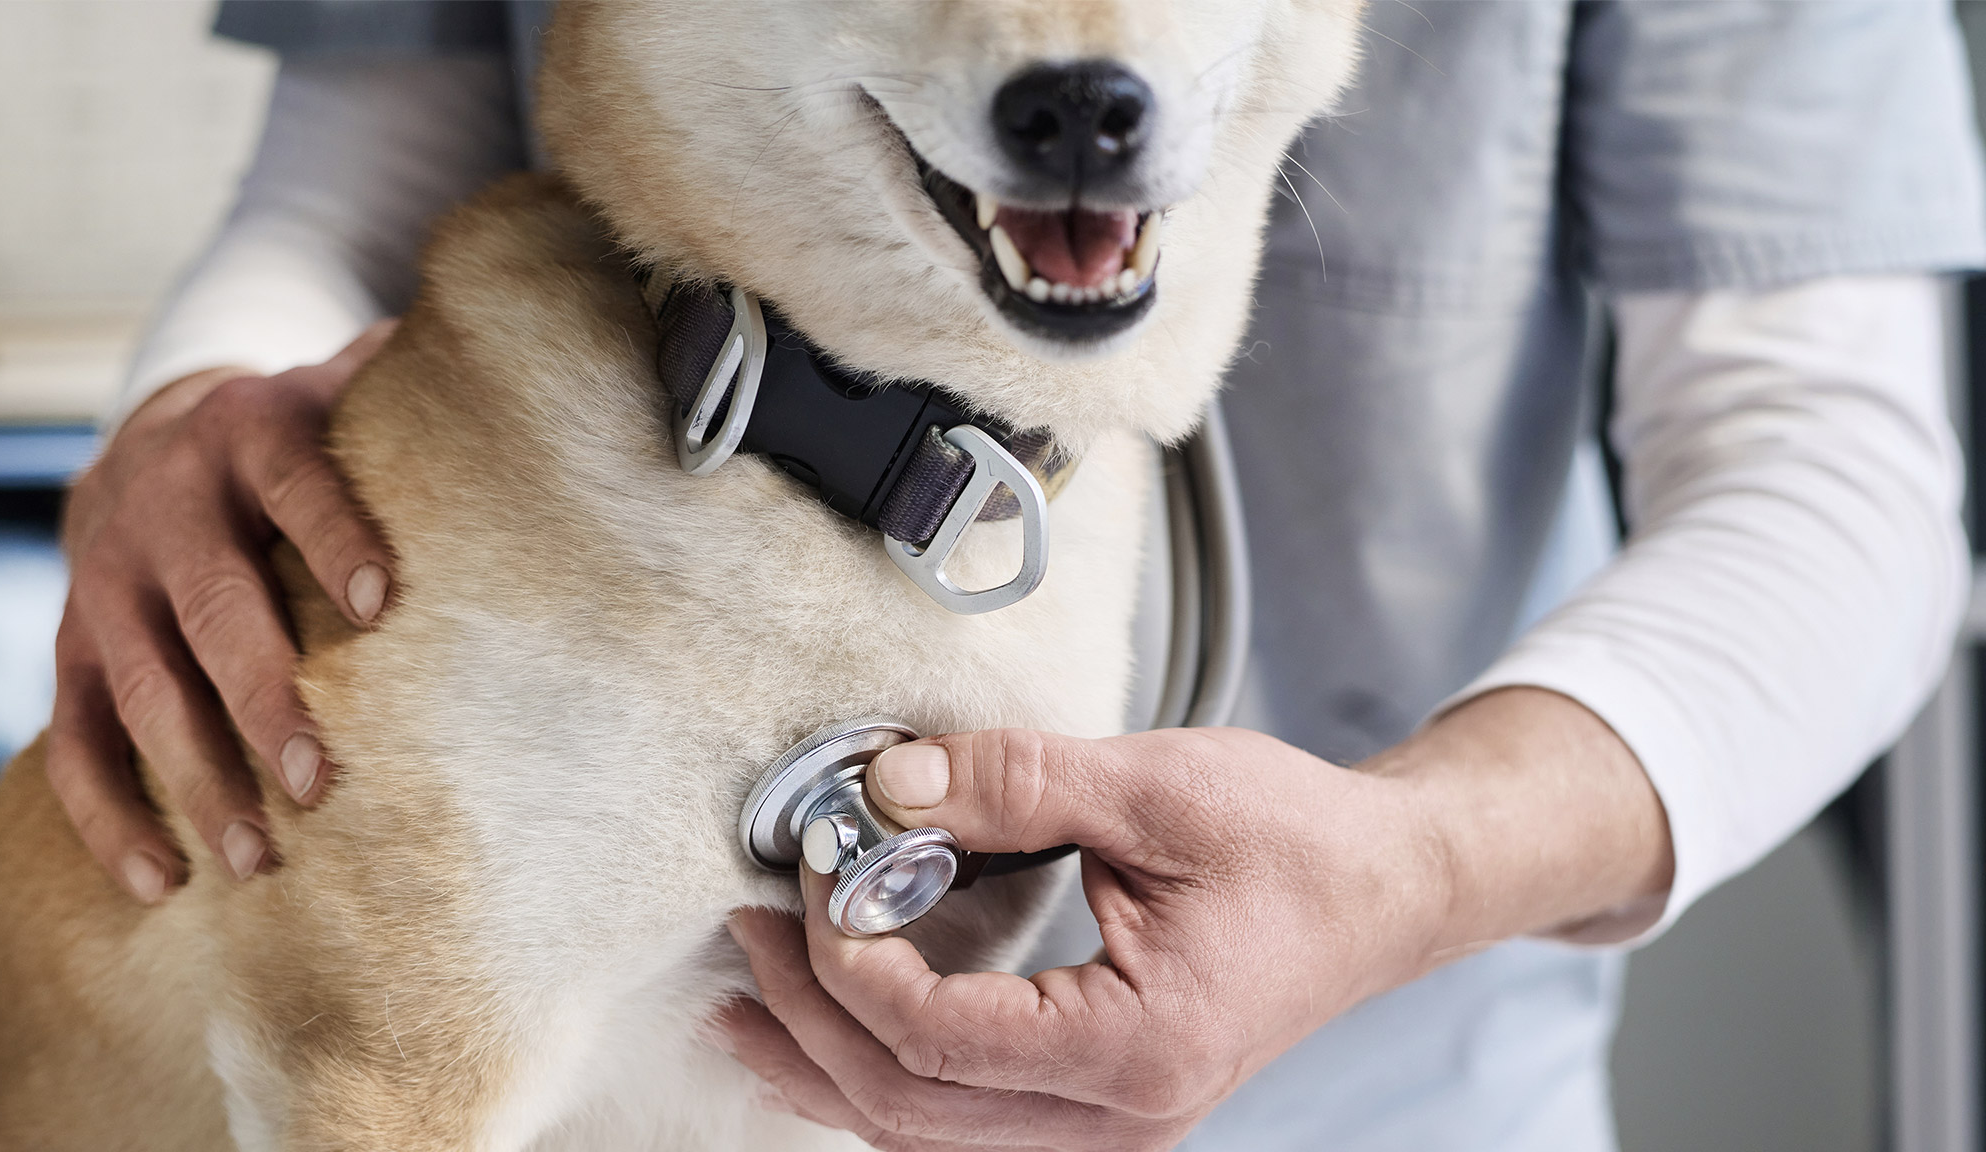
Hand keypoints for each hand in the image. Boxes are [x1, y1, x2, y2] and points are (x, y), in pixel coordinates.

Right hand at [49, 323, 396, 902]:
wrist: (154, 441)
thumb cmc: (300, 443)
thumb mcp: (348, 395)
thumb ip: (419, 388)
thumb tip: (540, 360)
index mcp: (254, 436)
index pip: (297, 481)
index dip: (337, 536)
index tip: (384, 603)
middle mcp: (169, 508)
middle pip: (213, 606)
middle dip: (262, 696)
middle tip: (319, 780)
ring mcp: (108, 584)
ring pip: (143, 689)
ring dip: (197, 777)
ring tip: (257, 857)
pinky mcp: (73, 651)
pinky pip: (76, 741)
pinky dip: (111, 817)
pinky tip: (162, 882)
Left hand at [718, 689, 1671, 1150]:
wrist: (1387, 888)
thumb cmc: (1298, 843)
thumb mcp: (1156, 786)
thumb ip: (1013, 783)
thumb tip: (883, 785)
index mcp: (1139, 1047)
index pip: (940, 1038)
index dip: (851, 959)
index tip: (813, 872)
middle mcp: (1122, 1116)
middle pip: (912, 1110)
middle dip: (812, 1021)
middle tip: (747, 934)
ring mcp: (1111, 1125)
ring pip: (926, 1135)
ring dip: (827, 1067)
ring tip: (749, 1004)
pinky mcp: (1100, 1103)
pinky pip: (962, 1118)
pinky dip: (883, 1075)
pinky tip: (832, 1032)